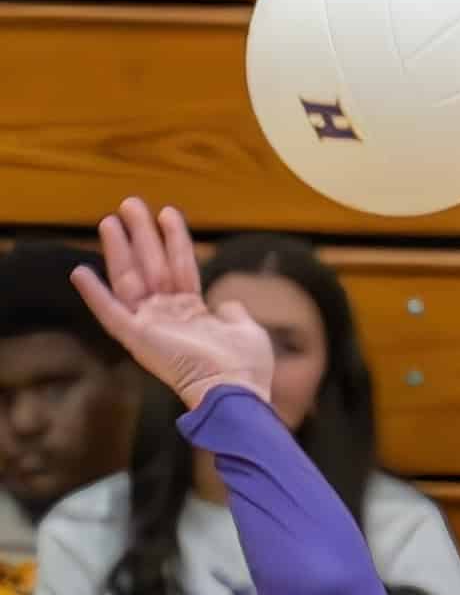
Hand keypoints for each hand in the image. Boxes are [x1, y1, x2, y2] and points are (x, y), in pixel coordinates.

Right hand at [69, 197, 273, 410]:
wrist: (235, 392)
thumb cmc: (246, 369)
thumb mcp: (246, 331)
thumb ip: (233, 313)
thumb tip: (227, 304)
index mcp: (194, 315)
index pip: (181, 268)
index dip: (175, 240)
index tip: (167, 212)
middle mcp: (169, 318)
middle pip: (151, 267)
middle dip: (142, 235)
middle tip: (130, 203)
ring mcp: (152, 327)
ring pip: (130, 281)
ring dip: (119, 251)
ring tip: (109, 220)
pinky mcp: (138, 339)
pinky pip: (110, 314)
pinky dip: (94, 294)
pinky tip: (79, 272)